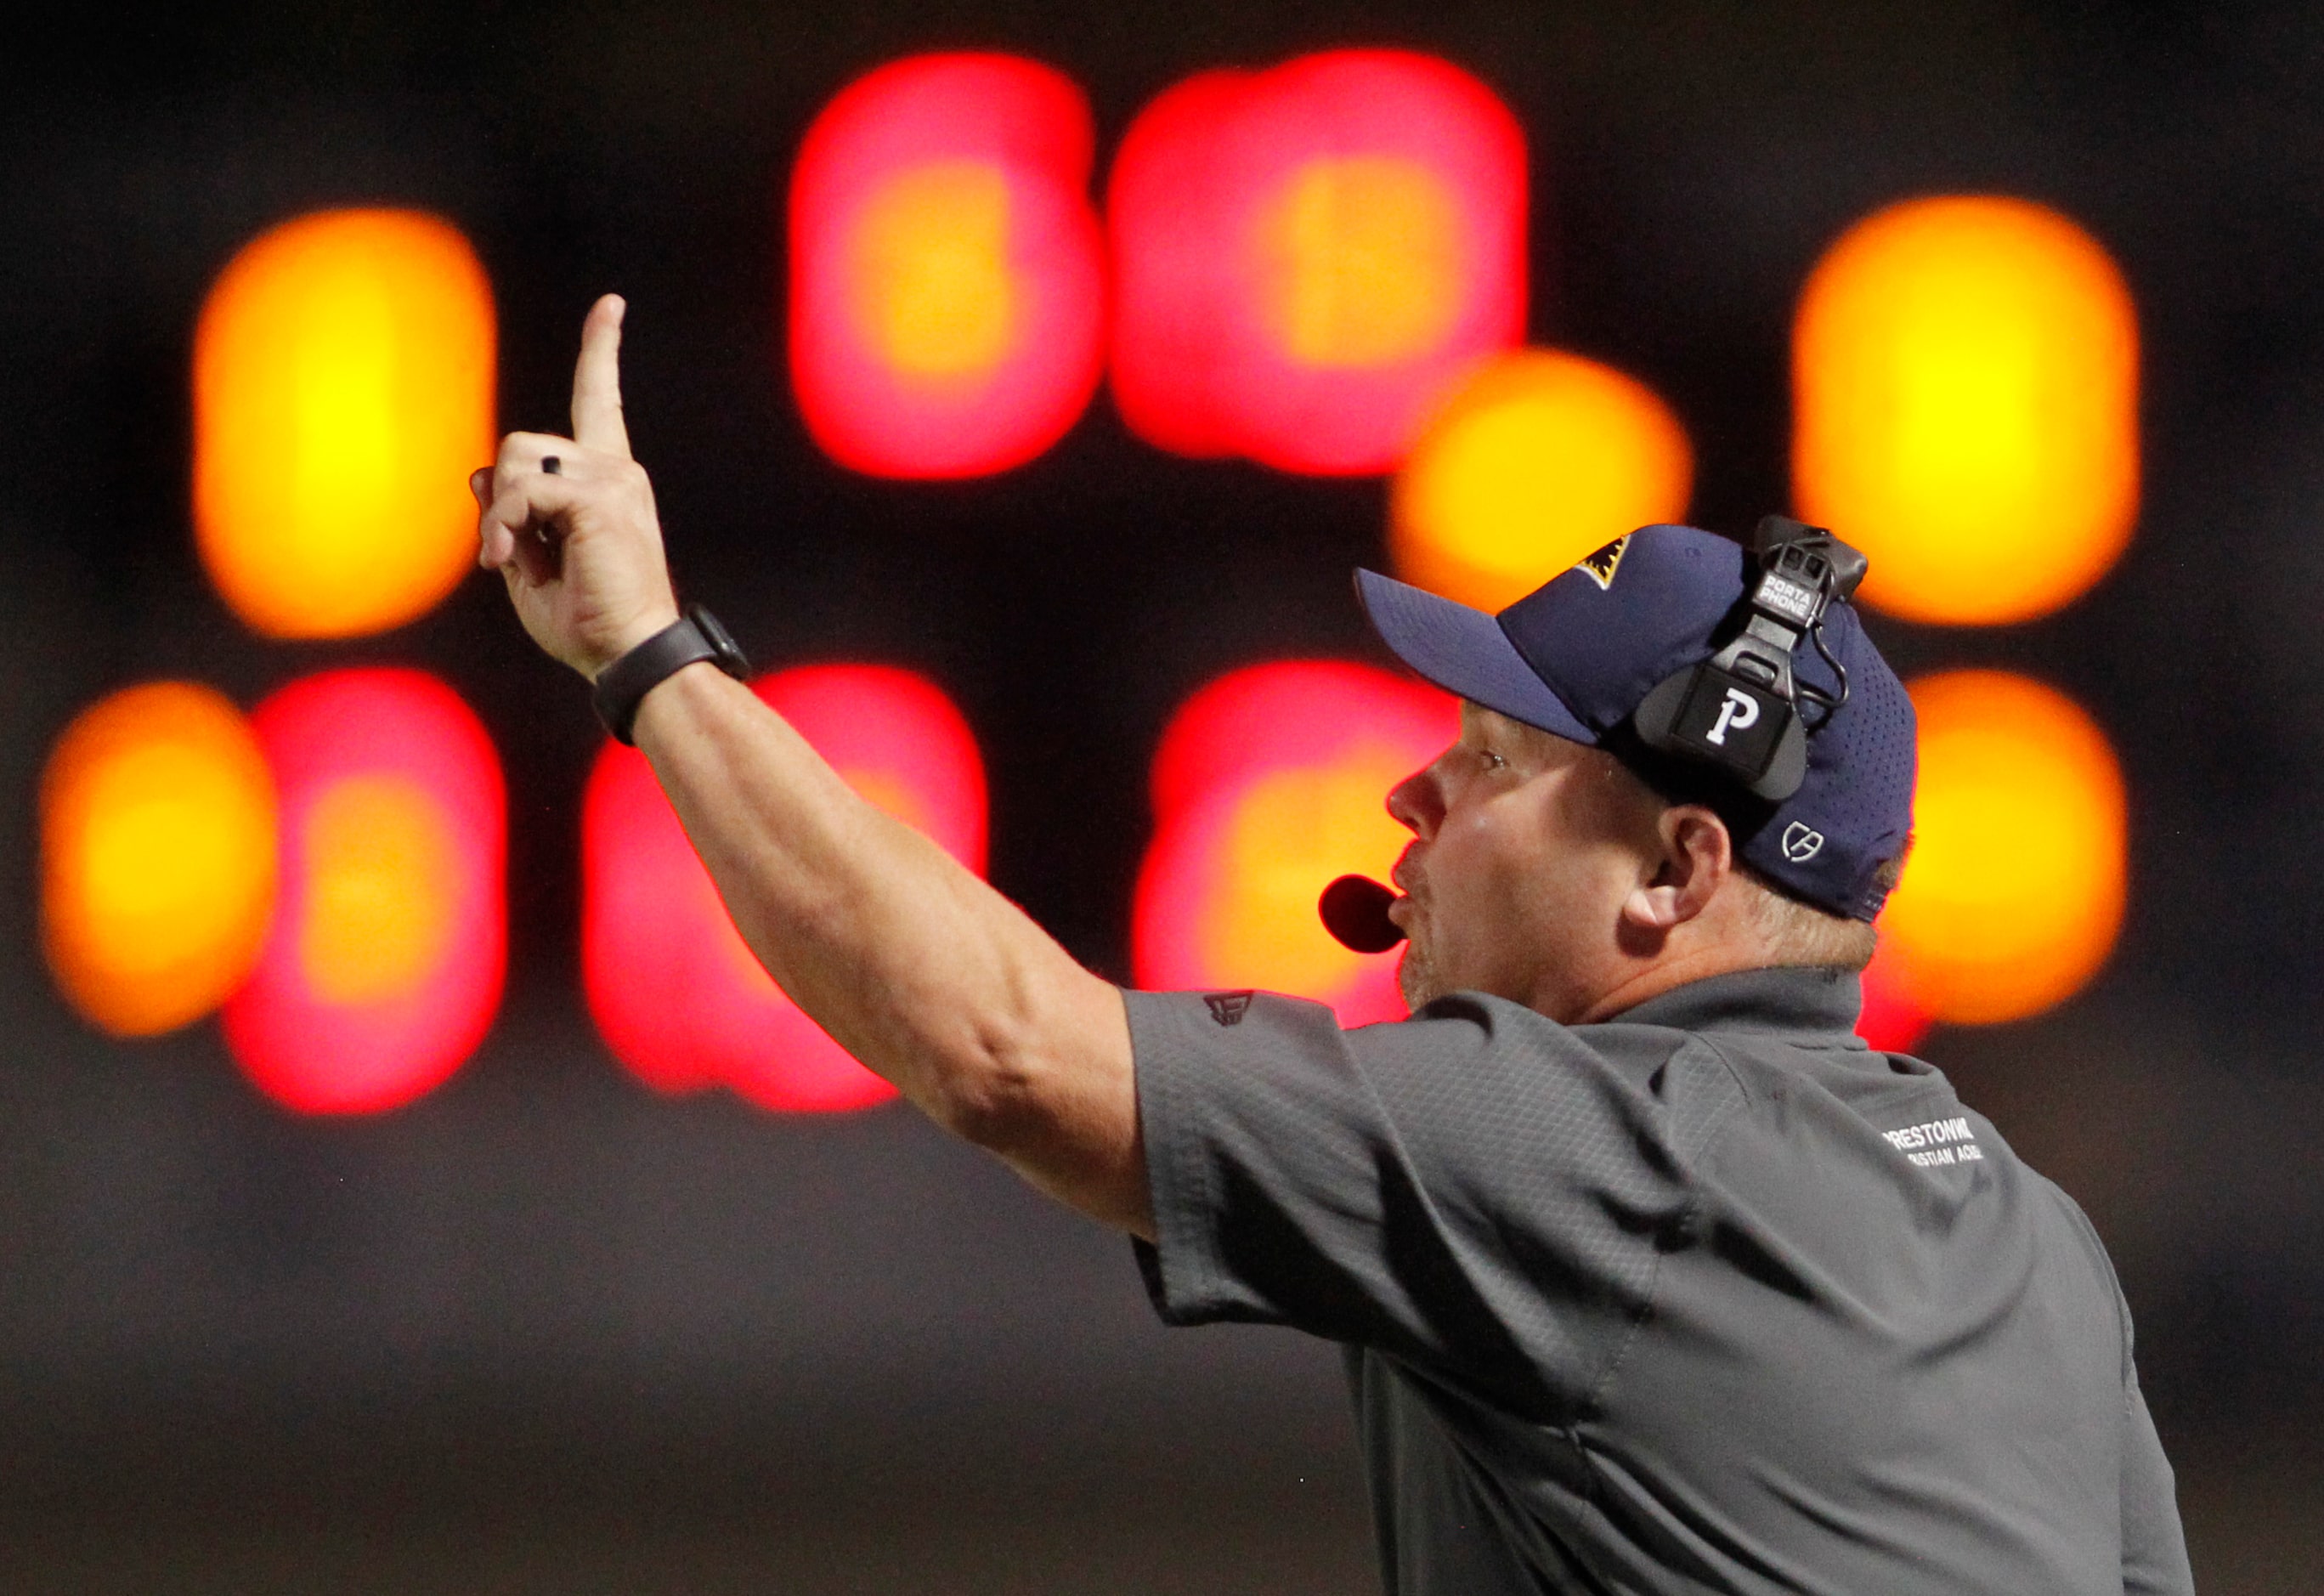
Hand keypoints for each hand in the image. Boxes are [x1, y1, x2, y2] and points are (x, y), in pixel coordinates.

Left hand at [474, 295, 680, 679]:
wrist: (629, 655)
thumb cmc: (588, 624)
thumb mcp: (530, 565)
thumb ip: (510, 517)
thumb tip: (482, 476)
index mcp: (609, 481)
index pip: (601, 400)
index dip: (601, 349)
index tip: (611, 305)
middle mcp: (617, 470)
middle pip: (522, 442)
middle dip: (500, 497)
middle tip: (502, 555)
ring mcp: (614, 480)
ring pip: (516, 458)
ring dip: (500, 515)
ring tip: (511, 563)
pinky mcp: (602, 498)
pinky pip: (524, 491)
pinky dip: (505, 528)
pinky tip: (508, 562)